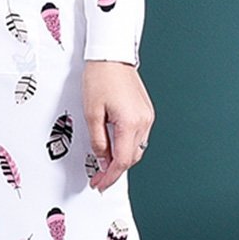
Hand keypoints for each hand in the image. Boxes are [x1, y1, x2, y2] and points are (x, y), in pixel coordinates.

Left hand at [82, 60, 153, 191]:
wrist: (111, 55)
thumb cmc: (100, 77)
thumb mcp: (91, 113)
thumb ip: (97, 140)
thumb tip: (102, 158)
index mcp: (130, 123)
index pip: (122, 161)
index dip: (110, 176)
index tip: (99, 184)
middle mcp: (143, 121)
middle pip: (131, 157)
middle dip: (115, 170)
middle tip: (98, 177)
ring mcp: (147, 116)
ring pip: (136, 148)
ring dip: (121, 158)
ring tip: (103, 163)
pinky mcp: (145, 111)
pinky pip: (138, 136)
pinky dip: (126, 145)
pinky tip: (114, 146)